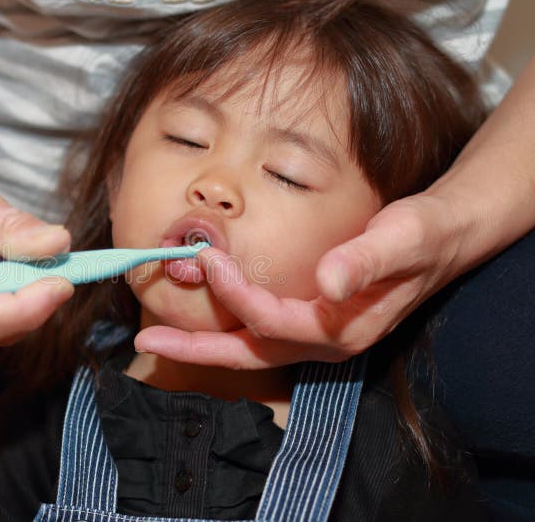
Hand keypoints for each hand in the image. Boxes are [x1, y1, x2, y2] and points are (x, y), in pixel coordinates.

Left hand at [134, 195, 459, 367]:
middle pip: (250, 353)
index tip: (209, 259)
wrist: (441, 238)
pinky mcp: (310, 320)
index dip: (238, 295)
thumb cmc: (423, 235)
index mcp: (343, 327)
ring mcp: (316, 334)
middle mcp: (325, 341)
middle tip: (149, 341)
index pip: (274, 321)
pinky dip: (225, 327)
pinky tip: (199, 316)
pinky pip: (257, 332)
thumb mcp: (403, 237)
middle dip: (197, 350)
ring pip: (249, 348)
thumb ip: (367, 260)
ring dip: (204, 344)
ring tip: (158, 336)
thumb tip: (329, 281)